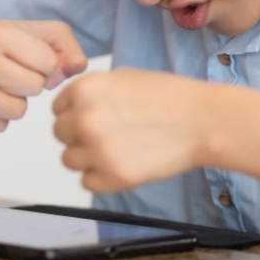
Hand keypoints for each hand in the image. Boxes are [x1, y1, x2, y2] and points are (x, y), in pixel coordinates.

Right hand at [0, 20, 87, 132]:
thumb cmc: (11, 42)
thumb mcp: (43, 34)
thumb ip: (69, 49)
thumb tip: (76, 68)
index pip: (48, 63)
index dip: (48, 63)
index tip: (30, 56)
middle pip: (34, 88)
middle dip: (33, 82)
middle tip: (16, 70)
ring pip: (17, 111)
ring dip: (18, 100)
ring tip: (5, 83)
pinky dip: (0, 116)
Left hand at [52, 68, 208, 192]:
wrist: (202, 121)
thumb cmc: (169, 97)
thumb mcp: (123, 77)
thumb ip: (92, 92)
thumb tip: (72, 107)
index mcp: (85, 89)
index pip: (57, 108)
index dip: (74, 112)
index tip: (93, 116)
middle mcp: (85, 119)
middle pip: (60, 134)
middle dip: (79, 135)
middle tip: (108, 133)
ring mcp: (98, 150)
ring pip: (70, 160)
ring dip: (88, 157)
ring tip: (117, 148)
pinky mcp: (114, 177)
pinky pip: (88, 182)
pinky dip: (102, 177)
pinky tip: (124, 162)